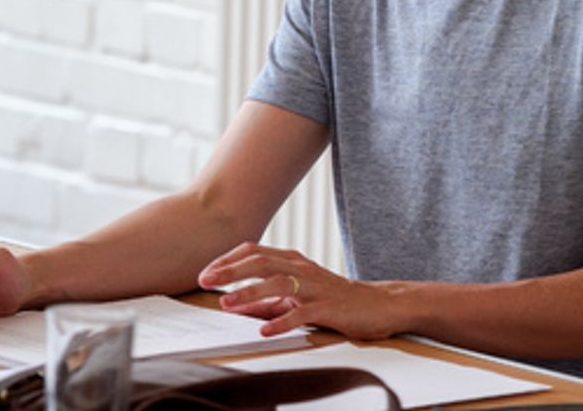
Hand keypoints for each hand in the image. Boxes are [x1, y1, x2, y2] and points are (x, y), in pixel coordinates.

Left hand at [197, 242, 399, 339]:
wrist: (378, 304)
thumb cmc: (334, 298)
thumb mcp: (296, 295)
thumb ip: (268, 300)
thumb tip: (236, 305)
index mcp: (292, 261)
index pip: (254, 252)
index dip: (228, 260)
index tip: (206, 272)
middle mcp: (301, 268)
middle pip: (260, 263)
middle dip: (230, 271)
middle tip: (205, 280)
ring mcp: (315, 287)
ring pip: (278, 284)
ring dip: (249, 293)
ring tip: (227, 304)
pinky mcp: (328, 307)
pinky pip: (302, 312)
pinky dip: (282, 320)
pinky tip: (265, 329)